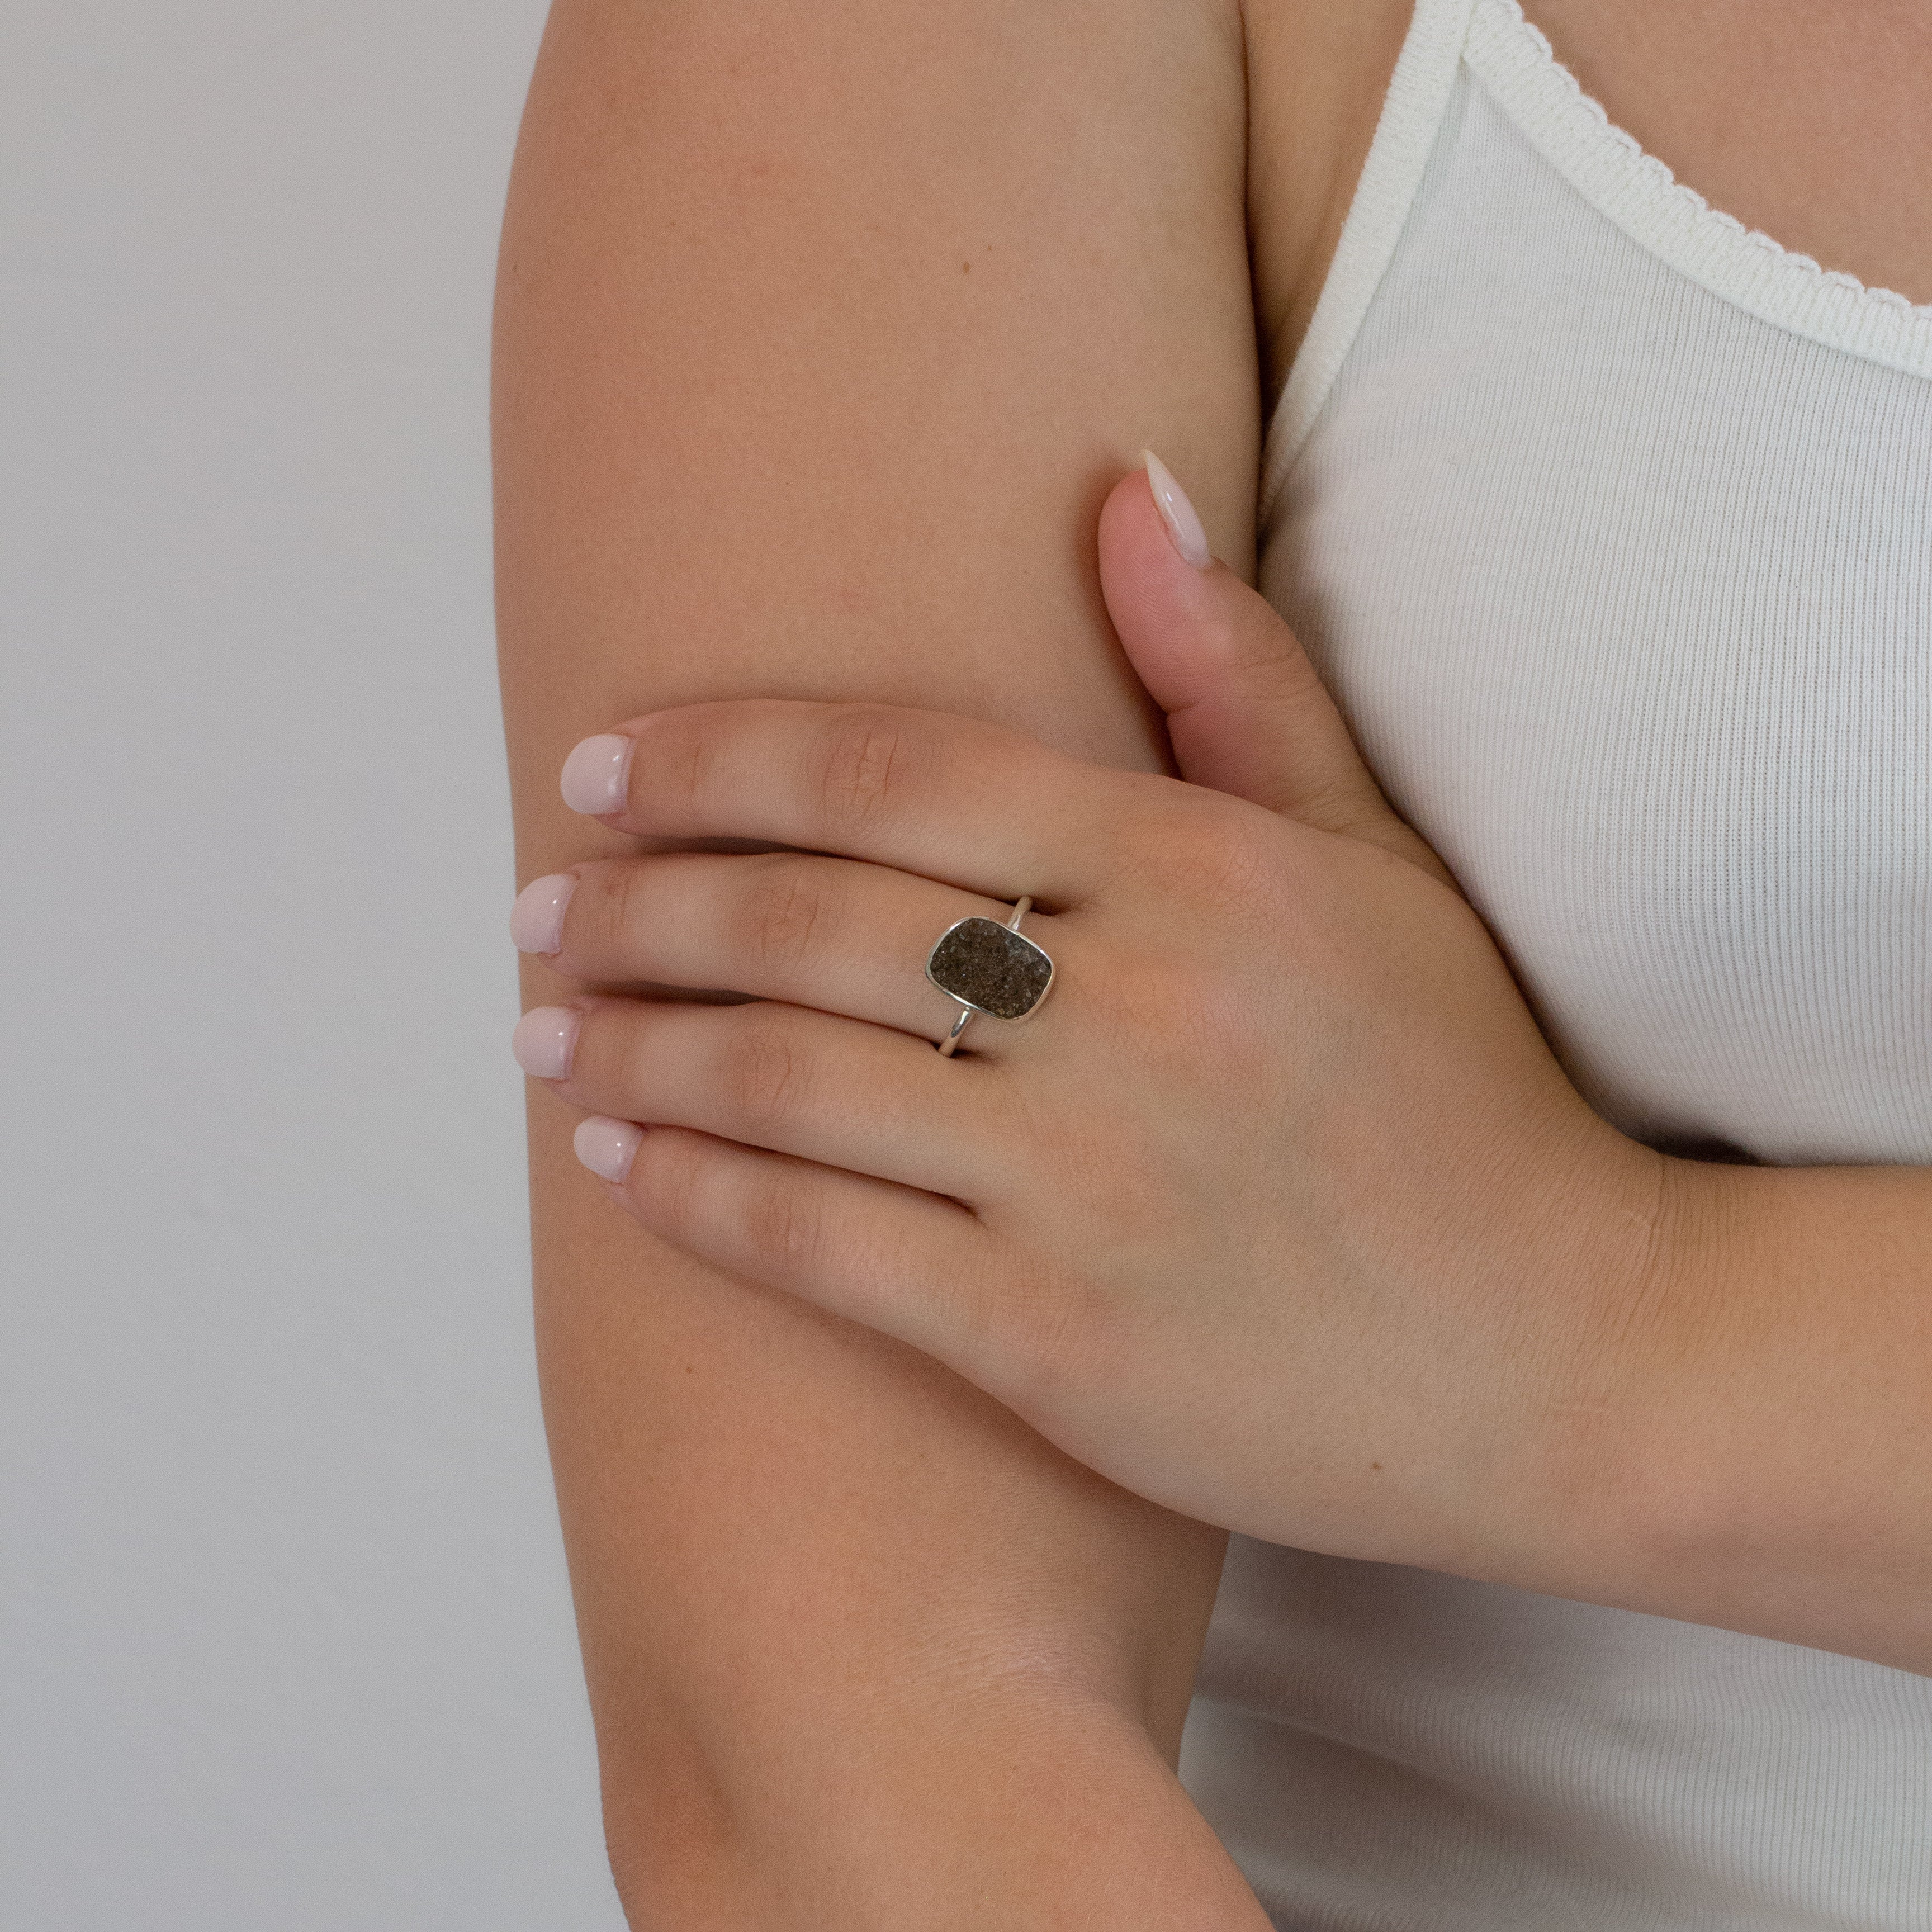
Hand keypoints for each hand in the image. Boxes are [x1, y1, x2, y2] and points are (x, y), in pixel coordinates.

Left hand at [509, 460, 1671, 1582]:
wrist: (1569, 1355)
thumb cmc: (1460, 1095)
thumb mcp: (1374, 863)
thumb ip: (1236, 681)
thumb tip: (1120, 488)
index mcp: (1202, 872)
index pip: (892, 774)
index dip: (715, 762)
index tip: (603, 771)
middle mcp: (1136, 1015)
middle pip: (809, 922)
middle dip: (638, 904)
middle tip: (540, 902)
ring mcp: (1089, 1187)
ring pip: (786, 1085)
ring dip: (634, 1046)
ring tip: (542, 1026)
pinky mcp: (1056, 1344)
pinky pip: (822, 1250)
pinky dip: (694, 1196)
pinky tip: (614, 1158)